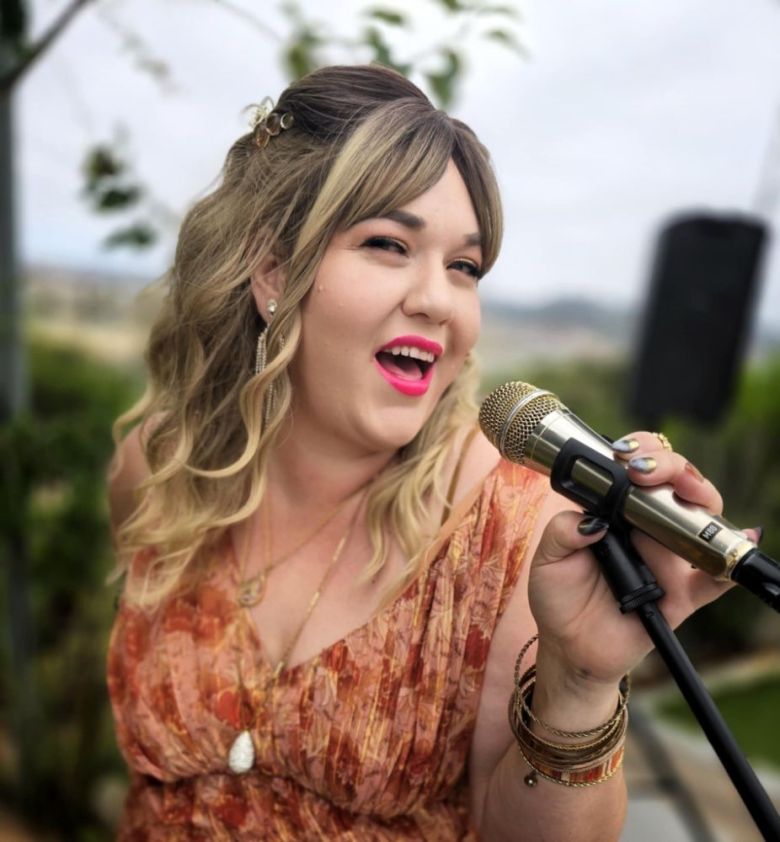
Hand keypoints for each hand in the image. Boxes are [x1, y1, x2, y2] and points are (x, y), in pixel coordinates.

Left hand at [527, 432, 757, 689]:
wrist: (570, 647)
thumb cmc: (559, 597)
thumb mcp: (548, 560)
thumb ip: (562, 533)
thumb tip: (592, 522)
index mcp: (616, 512)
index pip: (639, 468)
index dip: (641, 452)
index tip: (625, 456)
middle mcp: (648, 528)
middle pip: (677, 484)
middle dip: (670, 466)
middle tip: (646, 473)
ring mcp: (669, 558)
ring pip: (701, 520)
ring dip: (698, 500)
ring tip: (684, 495)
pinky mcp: (682, 594)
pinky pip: (716, 578)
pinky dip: (731, 563)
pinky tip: (741, 542)